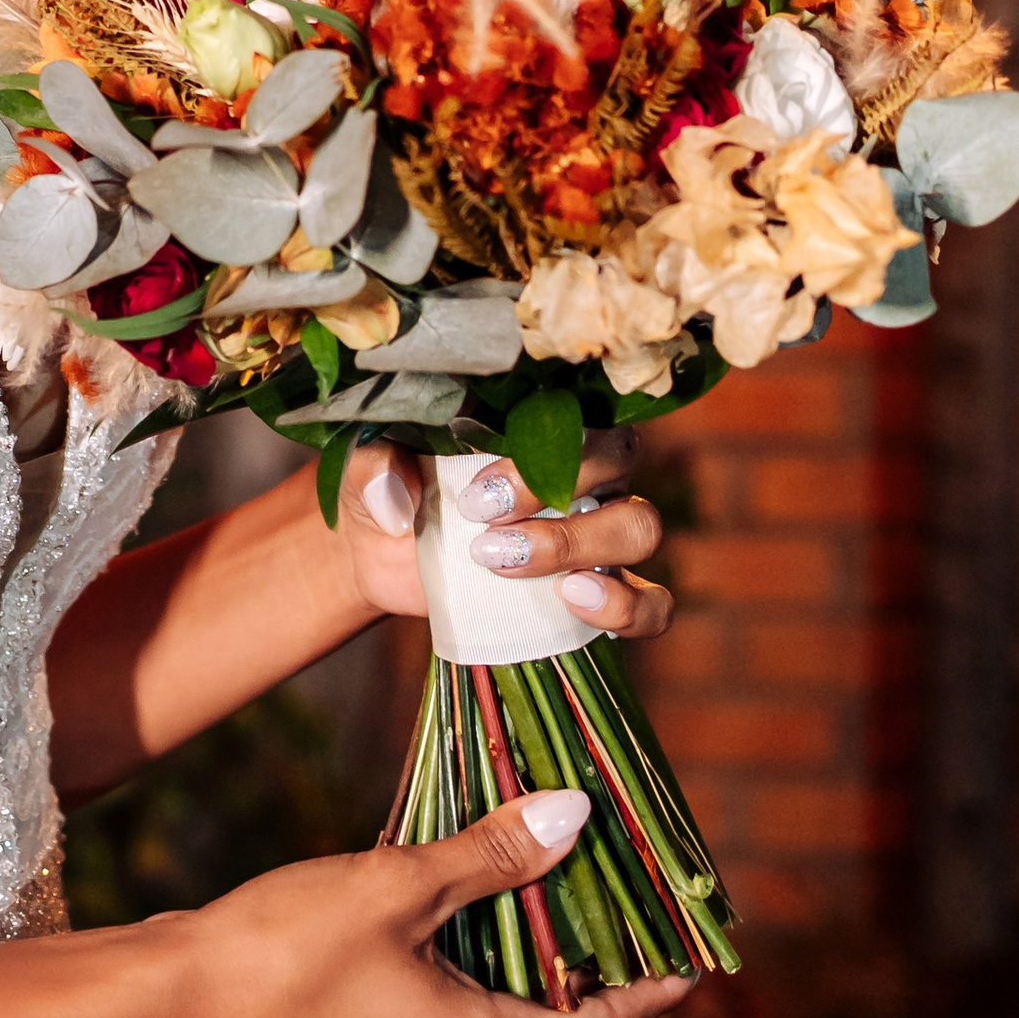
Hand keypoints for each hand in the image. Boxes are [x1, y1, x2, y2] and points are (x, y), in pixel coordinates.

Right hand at [149, 788, 692, 1017]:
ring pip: (488, 1016)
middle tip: (613, 894)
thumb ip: (491, 856)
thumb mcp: (399, 886)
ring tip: (536, 882)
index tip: (694, 963)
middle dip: (576, 958)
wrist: (178, 998)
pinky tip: (448, 903)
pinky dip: (461, 966)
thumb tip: (574, 818)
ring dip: (512, 956)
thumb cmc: (288, 944)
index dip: (647, 991)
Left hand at [335, 429, 671, 642]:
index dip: (542, 448)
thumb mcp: (367, 472)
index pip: (576, 411)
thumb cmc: (388, 490)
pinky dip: (630, 606)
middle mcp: (583, 469)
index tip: (475, 491)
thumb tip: (400, 497)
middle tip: (482, 528)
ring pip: (639, 526)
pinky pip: (652, 602)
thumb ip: (374, 468)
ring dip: (584, 546)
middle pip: (618, 460)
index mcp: (536, 422)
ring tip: (511, 565)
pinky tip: (576, 603)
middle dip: (555, 494)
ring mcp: (598, 532)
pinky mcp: (598, 593)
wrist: (380, 555)